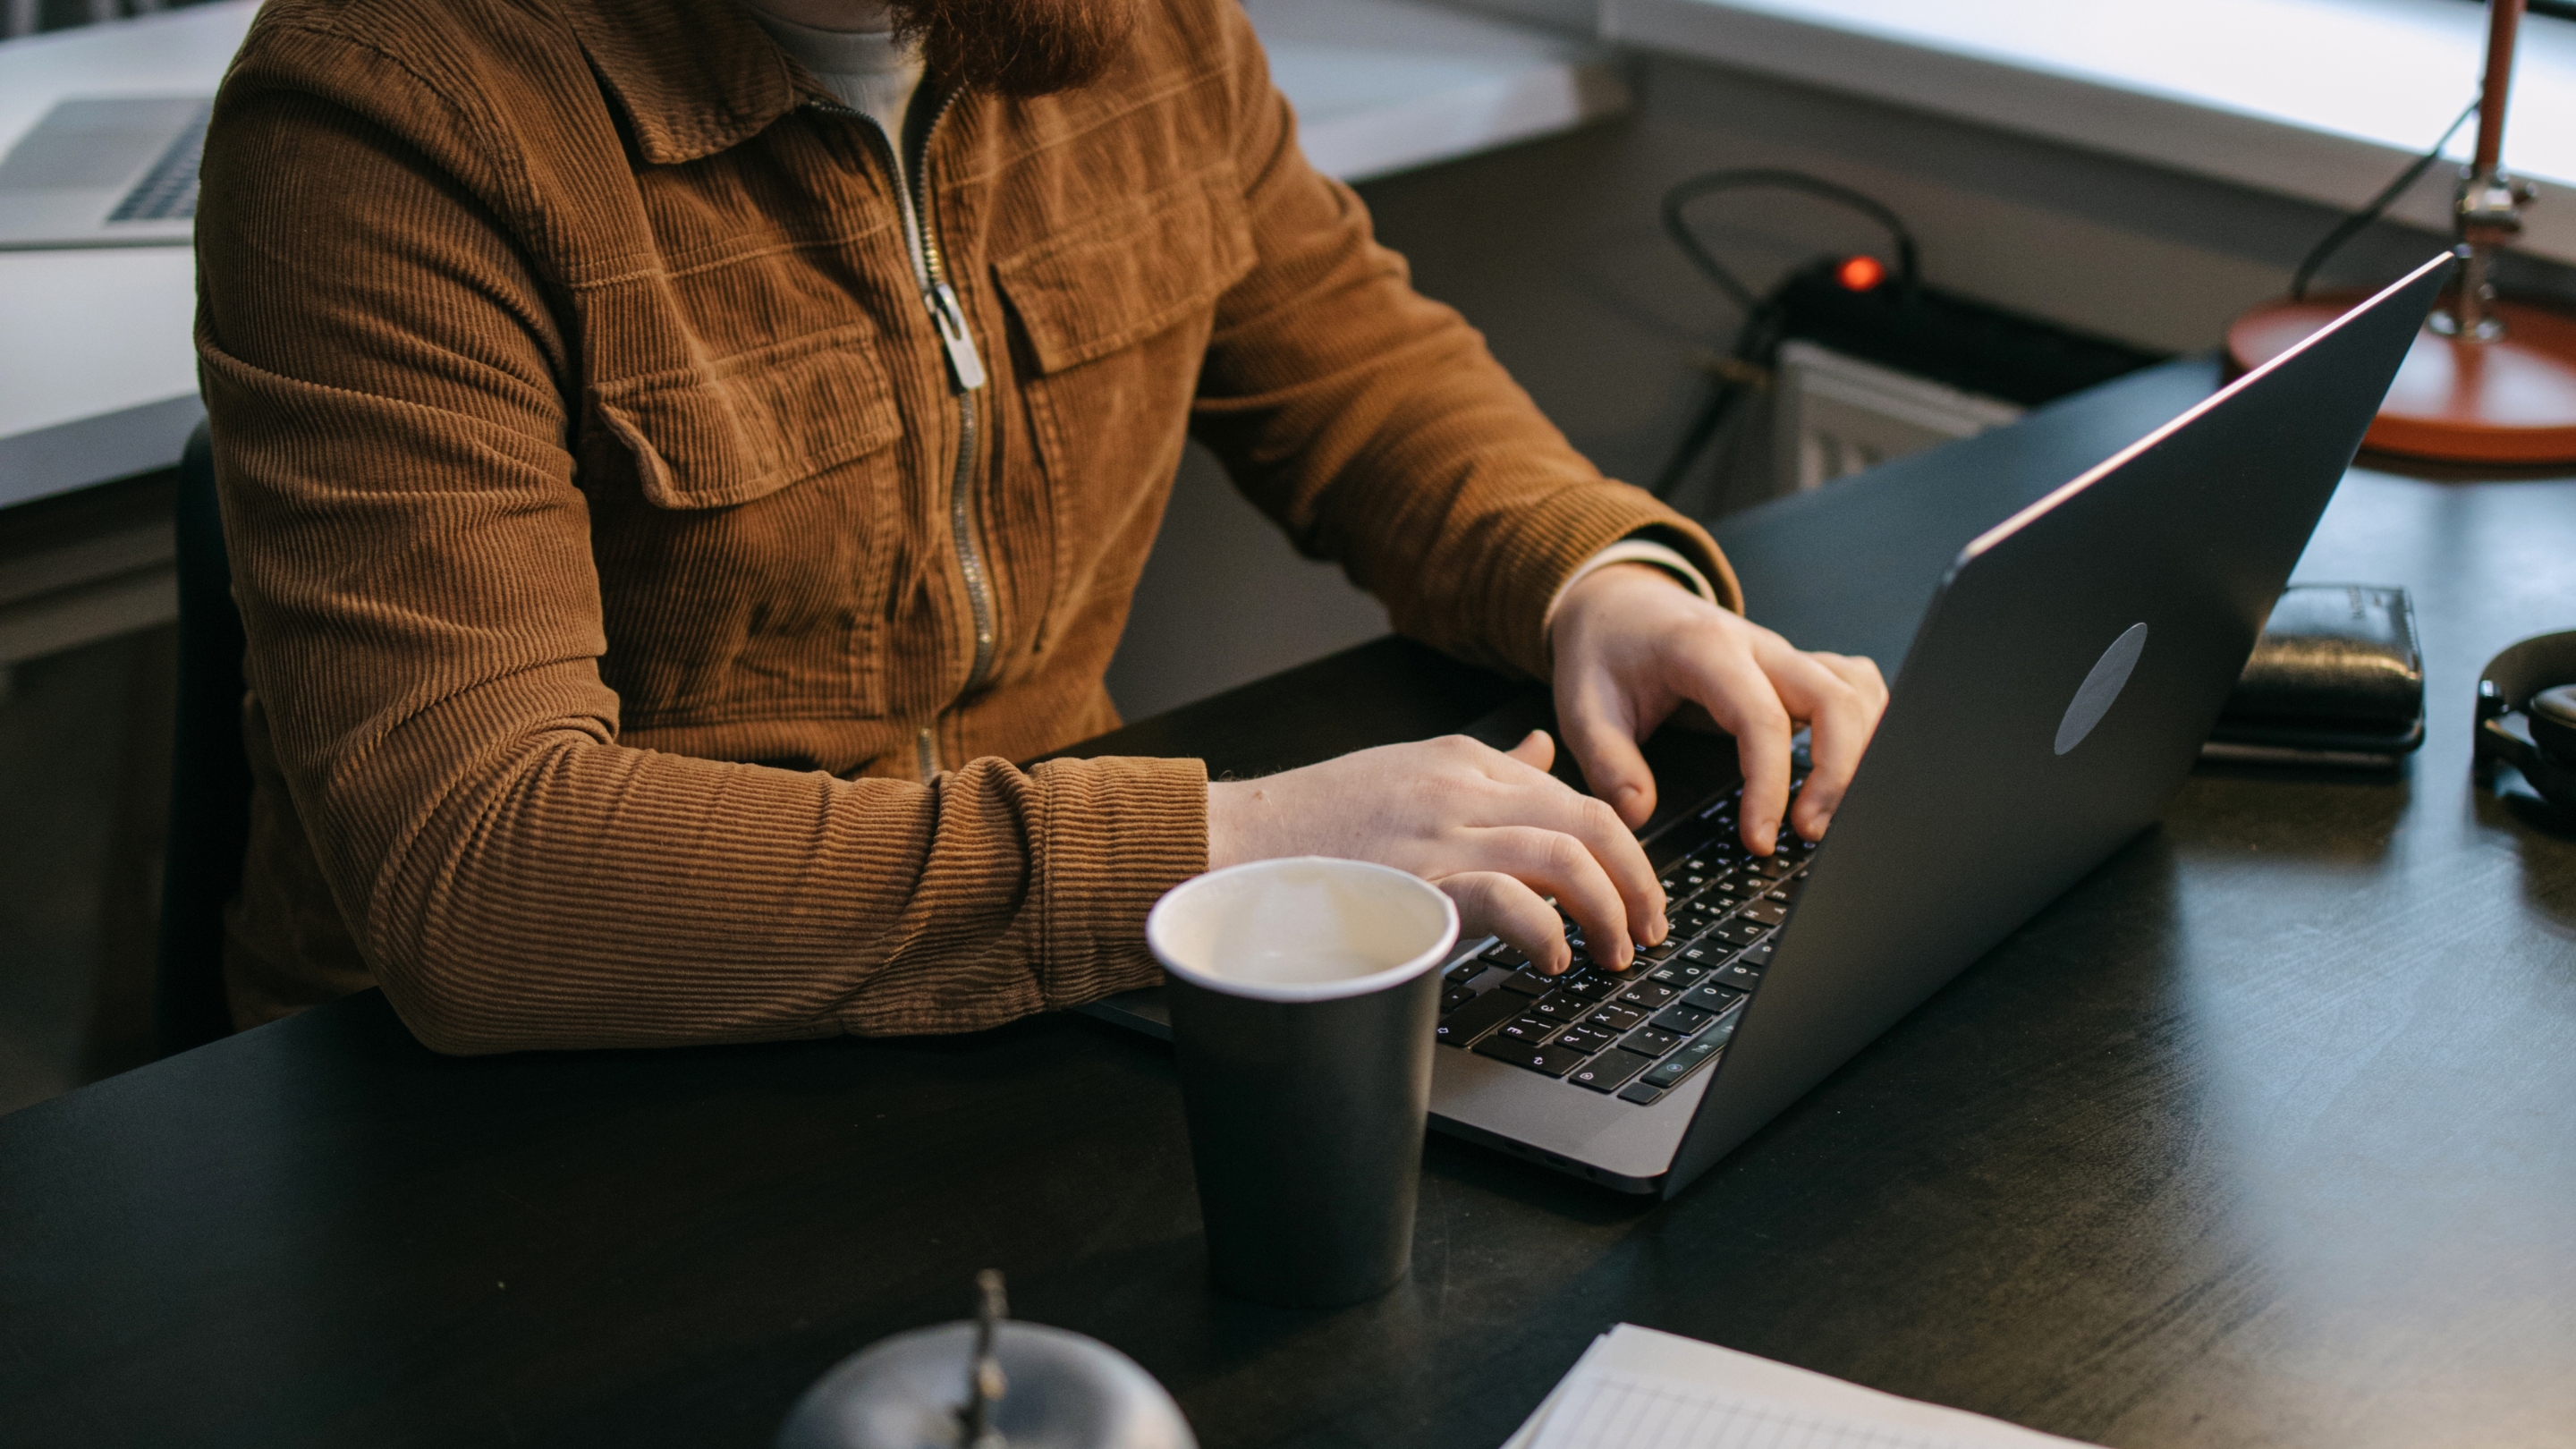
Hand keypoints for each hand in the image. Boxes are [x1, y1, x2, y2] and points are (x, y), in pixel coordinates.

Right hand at [1206, 731, 1663, 972]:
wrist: (1230, 843)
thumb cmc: (1312, 826)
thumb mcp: (1406, 772)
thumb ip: (1484, 766)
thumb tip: (1542, 749)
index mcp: (1462, 761)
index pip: (1573, 795)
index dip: (1622, 848)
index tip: (1637, 893)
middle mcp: (1461, 787)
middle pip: (1589, 819)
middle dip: (1636, 878)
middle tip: (1648, 927)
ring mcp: (1440, 831)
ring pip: (1565, 853)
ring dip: (1606, 909)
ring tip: (1613, 953)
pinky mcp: (1417, 879)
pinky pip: (1509, 898)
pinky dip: (1546, 930)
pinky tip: (1555, 958)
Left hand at [1551, 563, 1887, 852]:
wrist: (1617, 603)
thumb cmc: (1603, 650)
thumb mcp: (1581, 705)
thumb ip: (1606, 762)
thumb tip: (1640, 814)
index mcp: (1706, 649)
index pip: (1762, 719)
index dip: (1770, 785)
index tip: (1759, 838)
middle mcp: (1758, 646)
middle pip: (1836, 699)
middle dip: (1838, 773)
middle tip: (1809, 832)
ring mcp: (1783, 654)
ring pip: (1858, 691)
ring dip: (1860, 753)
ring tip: (1826, 814)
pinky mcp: (1794, 668)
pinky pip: (1854, 687)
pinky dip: (1864, 728)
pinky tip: (1844, 772)